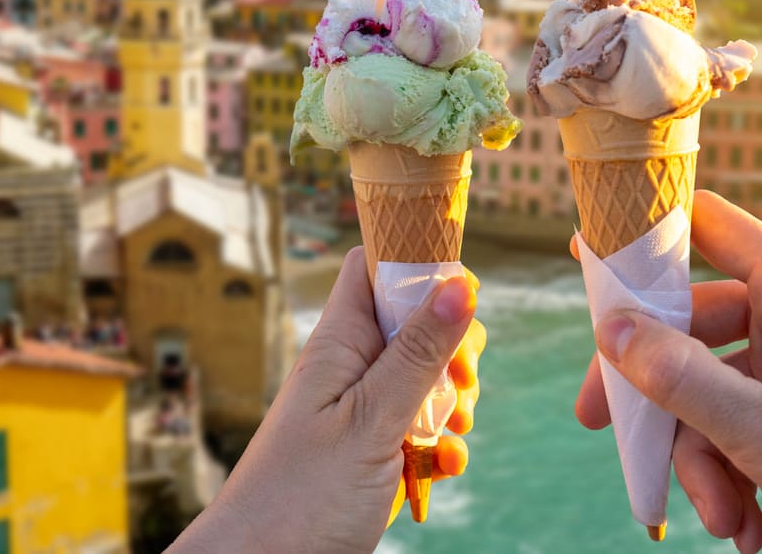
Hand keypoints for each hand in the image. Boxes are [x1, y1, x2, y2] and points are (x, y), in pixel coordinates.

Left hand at [170, 247, 484, 553]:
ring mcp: (364, 409)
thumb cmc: (300, 495)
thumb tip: (460, 285)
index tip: (460, 297)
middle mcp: (352, 366)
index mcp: (341, 341)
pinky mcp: (376, 449)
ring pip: (428, 378)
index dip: (419, 265)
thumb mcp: (371, 420)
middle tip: (460, 383)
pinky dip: (440, 445)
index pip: (376, 266)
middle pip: (417, 322)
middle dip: (454, 350)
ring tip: (449, 434)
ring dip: (453, 404)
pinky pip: (421, 429)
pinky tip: (441, 468)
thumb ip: (418, 353)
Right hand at [574, 191, 761, 553]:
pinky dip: (731, 474)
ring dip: (702, 458)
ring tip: (722, 516)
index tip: (586, 251)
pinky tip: (743, 524)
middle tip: (603, 424)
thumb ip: (683, 378)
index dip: (645, 231)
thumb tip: (610, 329)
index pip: (707, 224)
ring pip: (710, 388)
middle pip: (690, 325)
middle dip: (656, 392)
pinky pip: (740, 423)